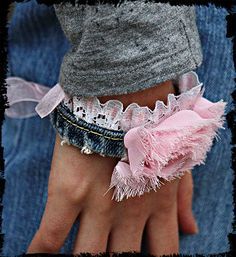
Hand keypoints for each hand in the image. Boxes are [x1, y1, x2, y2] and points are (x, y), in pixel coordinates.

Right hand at [27, 133, 197, 255]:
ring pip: (86, 255)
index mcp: (158, 205)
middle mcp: (130, 213)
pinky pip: (49, 234)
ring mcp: (97, 205)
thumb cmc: (154, 124)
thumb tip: (191, 230)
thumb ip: (184, 197)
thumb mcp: (175, 160)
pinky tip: (34, 255)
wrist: (127, 95)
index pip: (162, 254)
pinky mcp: (68, 192)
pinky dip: (40, 250)